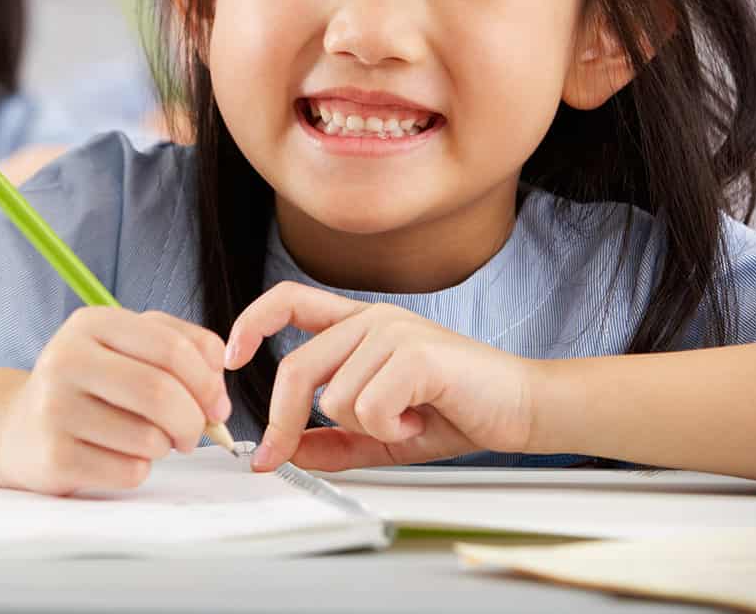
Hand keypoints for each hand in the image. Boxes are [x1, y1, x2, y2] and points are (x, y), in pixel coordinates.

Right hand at [0, 307, 230, 495]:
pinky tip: (116, 456)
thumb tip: (219, 383)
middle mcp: (66, 359)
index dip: (208, 382)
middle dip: (193, 421)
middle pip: (160, 393)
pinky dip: (139, 469)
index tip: (217, 404)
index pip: (171, 348)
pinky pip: (129, 471)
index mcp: (91, 324)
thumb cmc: (90, 386)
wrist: (20, 428)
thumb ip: (182, 346)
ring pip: (149, 438)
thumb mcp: (127, 347)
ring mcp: (55, 409)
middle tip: (193, 433)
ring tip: (144, 439)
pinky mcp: (54, 457)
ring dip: (164, 446)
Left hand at [225, 282, 540, 471]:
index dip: (251, 323)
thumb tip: (286, 452)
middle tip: (277, 455)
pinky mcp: (414, 352)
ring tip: (408, 416)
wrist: (525, 408)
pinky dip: (391, 428)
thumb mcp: (382, 432)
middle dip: (282, 421)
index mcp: (359, 325)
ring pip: (333, 397)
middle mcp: (371, 318)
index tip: (230, 359)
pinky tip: (423, 416)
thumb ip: (334, 441)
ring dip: (367, 426)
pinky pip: (368, 407)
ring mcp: (392, 330)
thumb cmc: (459, 411)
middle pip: (296, 367)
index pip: (287, 299)